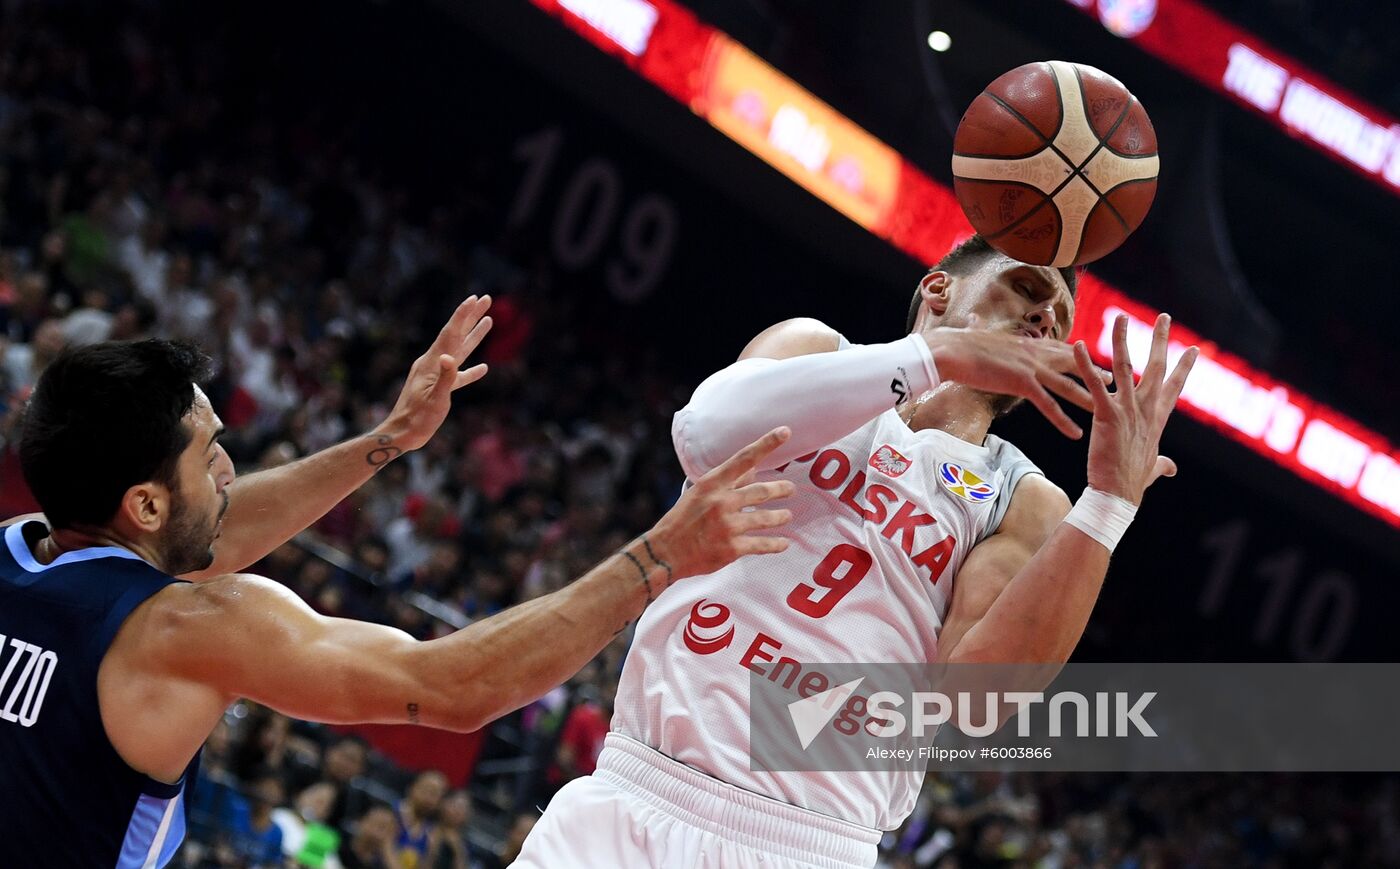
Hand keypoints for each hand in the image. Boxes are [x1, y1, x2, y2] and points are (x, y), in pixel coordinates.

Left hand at [377, 295, 493, 451]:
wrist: (402, 434)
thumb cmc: (417, 419)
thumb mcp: (434, 399)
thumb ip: (444, 378)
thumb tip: (450, 358)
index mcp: (432, 362)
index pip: (451, 333)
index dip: (463, 315)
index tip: (476, 298)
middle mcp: (434, 363)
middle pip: (456, 334)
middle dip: (471, 316)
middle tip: (486, 299)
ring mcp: (436, 374)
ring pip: (460, 350)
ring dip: (473, 335)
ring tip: (488, 320)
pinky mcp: (440, 388)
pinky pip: (459, 374)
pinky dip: (471, 370)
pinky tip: (483, 368)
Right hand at [648, 427, 796, 580]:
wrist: (665, 552)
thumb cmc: (681, 520)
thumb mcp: (699, 493)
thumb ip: (727, 483)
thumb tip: (753, 471)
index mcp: (711, 484)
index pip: (744, 458)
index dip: (766, 443)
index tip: (785, 432)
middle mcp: (721, 502)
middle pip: (762, 490)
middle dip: (781, 489)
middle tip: (791, 489)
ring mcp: (728, 525)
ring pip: (766, 518)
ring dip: (781, 517)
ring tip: (787, 516)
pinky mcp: (732, 549)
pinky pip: (762, 544)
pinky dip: (776, 544)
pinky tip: (784, 543)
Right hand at [925, 317, 1110, 438]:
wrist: (949, 350)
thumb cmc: (957, 344)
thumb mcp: (974, 333)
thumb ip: (979, 329)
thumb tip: (971, 320)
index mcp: (1026, 342)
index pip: (1058, 349)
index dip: (1077, 355)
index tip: (1092, 358)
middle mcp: (1034, 352)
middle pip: (1073, 363)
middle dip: (1095, 372)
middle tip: (1116, 381)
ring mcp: (1030, 367)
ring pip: (1068, 385)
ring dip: (1089, 398)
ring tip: (1109, 410)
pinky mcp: (1022, 383)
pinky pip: (1048, 405)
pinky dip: (1064, 420)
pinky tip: (1076, 433)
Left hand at [1074, 313, 1197, 504]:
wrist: (1117, 496)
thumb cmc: (1132, 483)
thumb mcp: (1152, 469)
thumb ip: (1161, 464)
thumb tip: (1171, 468)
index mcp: (1157, 419)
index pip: (1173, 386)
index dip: (1184, 367)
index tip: (1192, 348)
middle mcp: (1145, 409)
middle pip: (1157, 366)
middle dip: (1160, 339)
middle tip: (1163, 315)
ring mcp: (1127, 410)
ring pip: (1126, 367)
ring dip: (1122, 339)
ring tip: (1120, 316)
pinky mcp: (1106, 415)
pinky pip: (1094, 385)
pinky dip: (1085, 364)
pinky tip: (1078, 345)